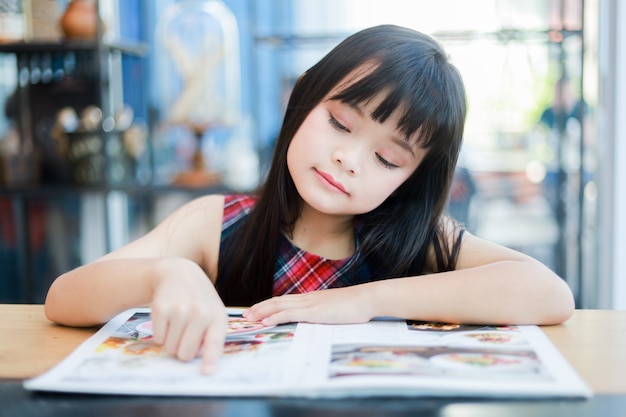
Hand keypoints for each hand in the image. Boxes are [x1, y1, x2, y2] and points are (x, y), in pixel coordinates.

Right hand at [149, 258, 226, 373]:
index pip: (214, 342)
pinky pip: (158, 338)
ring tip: (178, 322)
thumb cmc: (199, 299)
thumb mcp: (213, 312)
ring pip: (170, 348)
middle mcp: (200, 313)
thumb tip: (200, 358)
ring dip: (172, 341)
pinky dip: (161, 332)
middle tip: (185, 335)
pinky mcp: (161, 309)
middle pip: (185, 354)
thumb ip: (212, 335)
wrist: (178, 273)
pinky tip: (168, 316)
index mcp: (217, 317)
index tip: (208, 372)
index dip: (210, 359)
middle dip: (182, 350)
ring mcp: (180, 310)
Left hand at [243, 286, 372, 325]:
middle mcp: (307, 298)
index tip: (259, 309)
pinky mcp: (312, 312)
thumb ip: (325, 313)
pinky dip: (274, 317)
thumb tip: (321, 319)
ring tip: (249, 318)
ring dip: (262, 311)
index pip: (286, 300)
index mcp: (312, 298)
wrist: (366, 299)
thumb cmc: (355, 306)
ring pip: (278, 306)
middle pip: (277, 301)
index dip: (270, 304)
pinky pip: (288, 314)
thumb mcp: (336, 310)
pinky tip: (265, 321)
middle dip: (260, 307)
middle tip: (246, 314)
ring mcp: (308, 304)